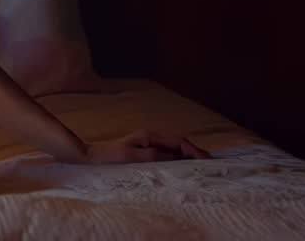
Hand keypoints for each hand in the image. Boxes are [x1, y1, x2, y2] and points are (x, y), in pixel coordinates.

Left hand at [85, 131, 210, 163]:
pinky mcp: (145, 151)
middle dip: (196, 153)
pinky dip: (178, 160)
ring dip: (188, 157)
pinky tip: (183, 169)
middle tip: (211, 165)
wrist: (92, 156)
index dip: (195, 150)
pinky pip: (167, 154)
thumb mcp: (132, 157)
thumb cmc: (110, 156)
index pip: (179, 142)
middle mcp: (151, 138)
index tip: (208, 159)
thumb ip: (153, 156)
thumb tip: (174, 157)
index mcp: (150, 136)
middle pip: (180, 144)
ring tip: (202, 168)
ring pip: (174, 149)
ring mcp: (148, 144)